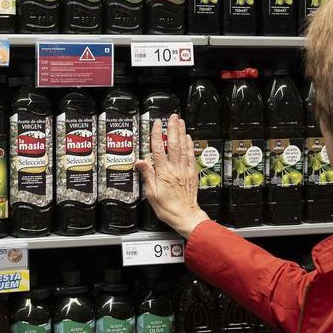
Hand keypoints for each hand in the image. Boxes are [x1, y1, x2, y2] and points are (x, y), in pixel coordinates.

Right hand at [134, 114, 208, 238]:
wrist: (185, 216)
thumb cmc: (168, 208)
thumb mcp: (151, 194)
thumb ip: (147, 175)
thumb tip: (140, 162)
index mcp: (163, 173)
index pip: (158, 149)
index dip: (157, 135)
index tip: (156, 124)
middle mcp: (175, 169)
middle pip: (173, 144)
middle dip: (172, 129)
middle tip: (172, 117)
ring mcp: (185, 170)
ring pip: (183, 147)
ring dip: (181, 133)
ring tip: (180, 122)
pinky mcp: (192, 173)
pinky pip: (191, 155)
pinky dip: (189, 145)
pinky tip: (188, 137)